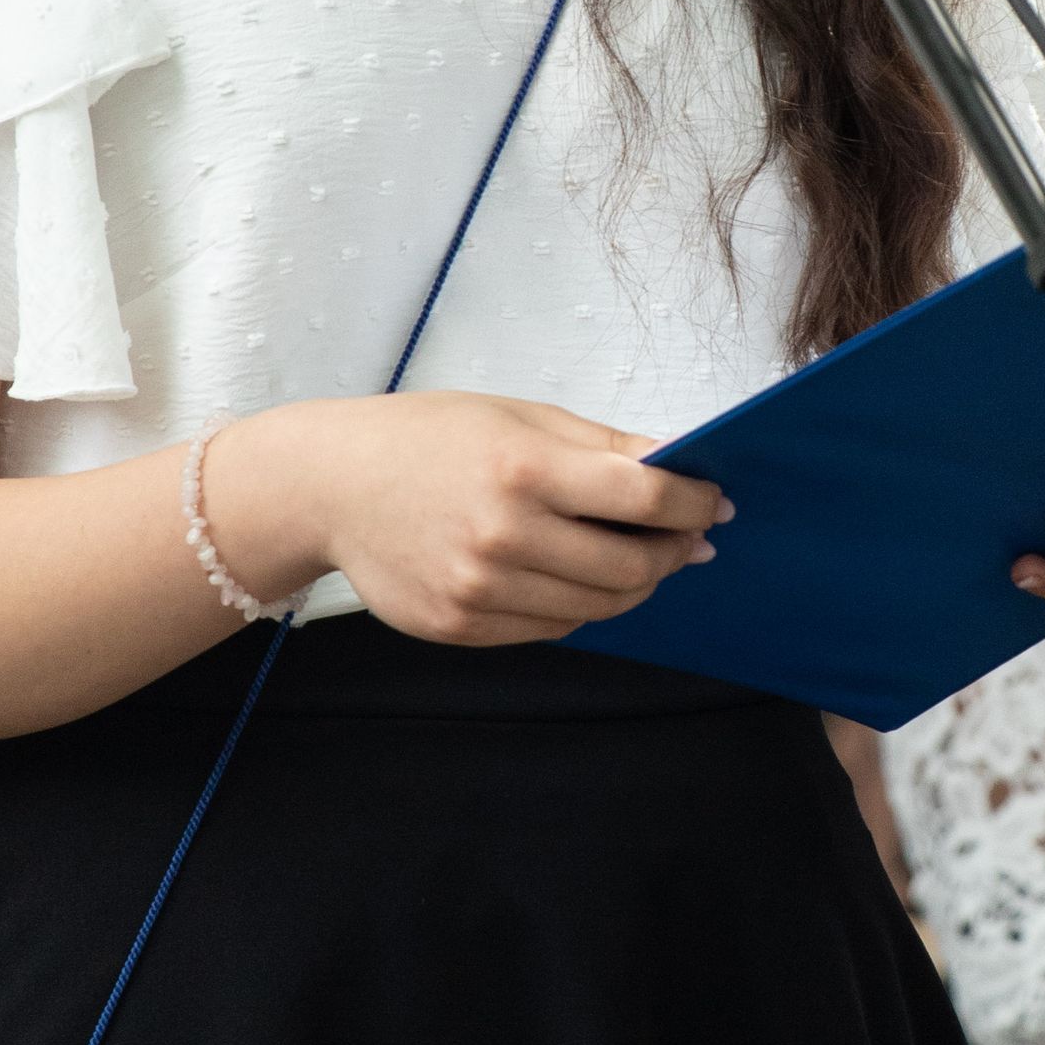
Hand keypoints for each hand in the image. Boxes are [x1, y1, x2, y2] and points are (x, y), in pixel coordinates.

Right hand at [204, 394, 726, 649]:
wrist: (330, 486)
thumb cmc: (428, 438)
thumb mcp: (519, 416)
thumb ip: (605, 447)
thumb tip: (682, 471)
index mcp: (524, 468)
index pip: (646, 500)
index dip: (695, 504)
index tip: (714, 501)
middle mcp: (504, 534)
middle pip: (632, 565)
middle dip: (674, 551)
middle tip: (686, 536)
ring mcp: (481, 588)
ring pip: (600, 606)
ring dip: (634, 583)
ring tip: (636, 555)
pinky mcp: (462, 626)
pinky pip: (553, 627)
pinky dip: (580, 604)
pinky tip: (575, 574)